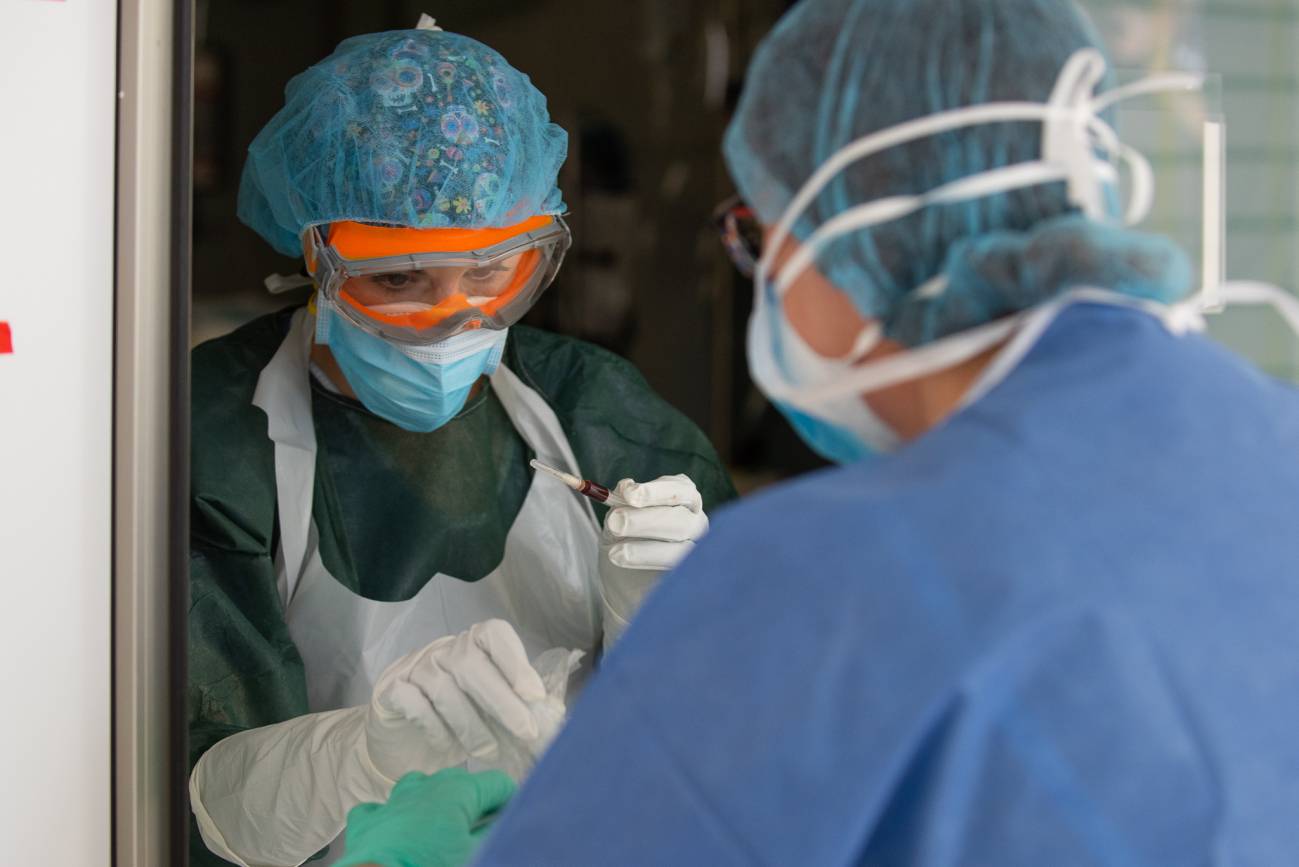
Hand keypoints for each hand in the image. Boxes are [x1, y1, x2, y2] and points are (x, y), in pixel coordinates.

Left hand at [335, 768, 514, 866]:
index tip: (515, 817)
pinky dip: (394, 815)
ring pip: (419, 786)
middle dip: (475, 801)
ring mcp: (393, 801)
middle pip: (460, 782)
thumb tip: (504, 825)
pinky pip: (382, 807)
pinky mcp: (367, 821)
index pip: (497, 783)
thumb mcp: (477, 854)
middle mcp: (425, 787)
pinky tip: (399, 830)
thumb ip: (494, 834)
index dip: (511, 800)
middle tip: (486, 828)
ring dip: (434, 802)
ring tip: (443, 826)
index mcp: (458, 791)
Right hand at [364, 620, 546, 782]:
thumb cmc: (457, 721)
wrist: (403, 743)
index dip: (516, 661)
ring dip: (472, 724)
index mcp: (473, 644)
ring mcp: (414, 667)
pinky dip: (436, 728)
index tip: (535, 694)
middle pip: (471, 663)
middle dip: (503, 701)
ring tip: (490, 751)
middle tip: (526, 732)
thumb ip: (518, 706)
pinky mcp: (389, 690)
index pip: (494, 634)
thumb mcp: (490, 711)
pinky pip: (415, 704)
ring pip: (444, 687)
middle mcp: (443, 649)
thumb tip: (555, 720)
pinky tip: (448, 747)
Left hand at [599, 474, 708, 646]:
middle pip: (682, 518)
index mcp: (683, 500)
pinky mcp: (689, 576)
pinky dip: (645, 561)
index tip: (629, 493)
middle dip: (646, 519)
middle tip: (616, 523)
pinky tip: (620, 558)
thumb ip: (621, 503)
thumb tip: (626, 487)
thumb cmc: (624, 542)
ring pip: (681, 547)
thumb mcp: (616, 519)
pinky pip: (673, 569)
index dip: (655, 491)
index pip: (680, 489)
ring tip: (614, 551)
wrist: (623, 583)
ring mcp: (696, 552)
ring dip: (645, 547)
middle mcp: (696, 522)